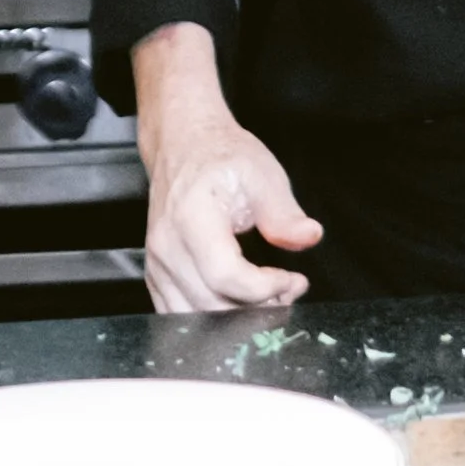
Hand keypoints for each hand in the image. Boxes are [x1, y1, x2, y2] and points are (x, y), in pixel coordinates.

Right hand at [131, 23, 322, 312]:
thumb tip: (308, 237)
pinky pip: (180, 316)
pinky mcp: (156, 277)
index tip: (292, 279)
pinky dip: (214, 320)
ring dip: (237, 320)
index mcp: (192, 218)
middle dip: (258, 307)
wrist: (184, 145)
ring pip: (195, 319)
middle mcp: (167, 246)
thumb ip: (284, 213)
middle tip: (288, 289)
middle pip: (212, 305)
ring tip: (267, 296)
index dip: (265, 288)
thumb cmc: (219, 157)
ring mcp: (157, 265)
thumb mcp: (263, 175)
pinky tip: (242, 303)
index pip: (226, 276)